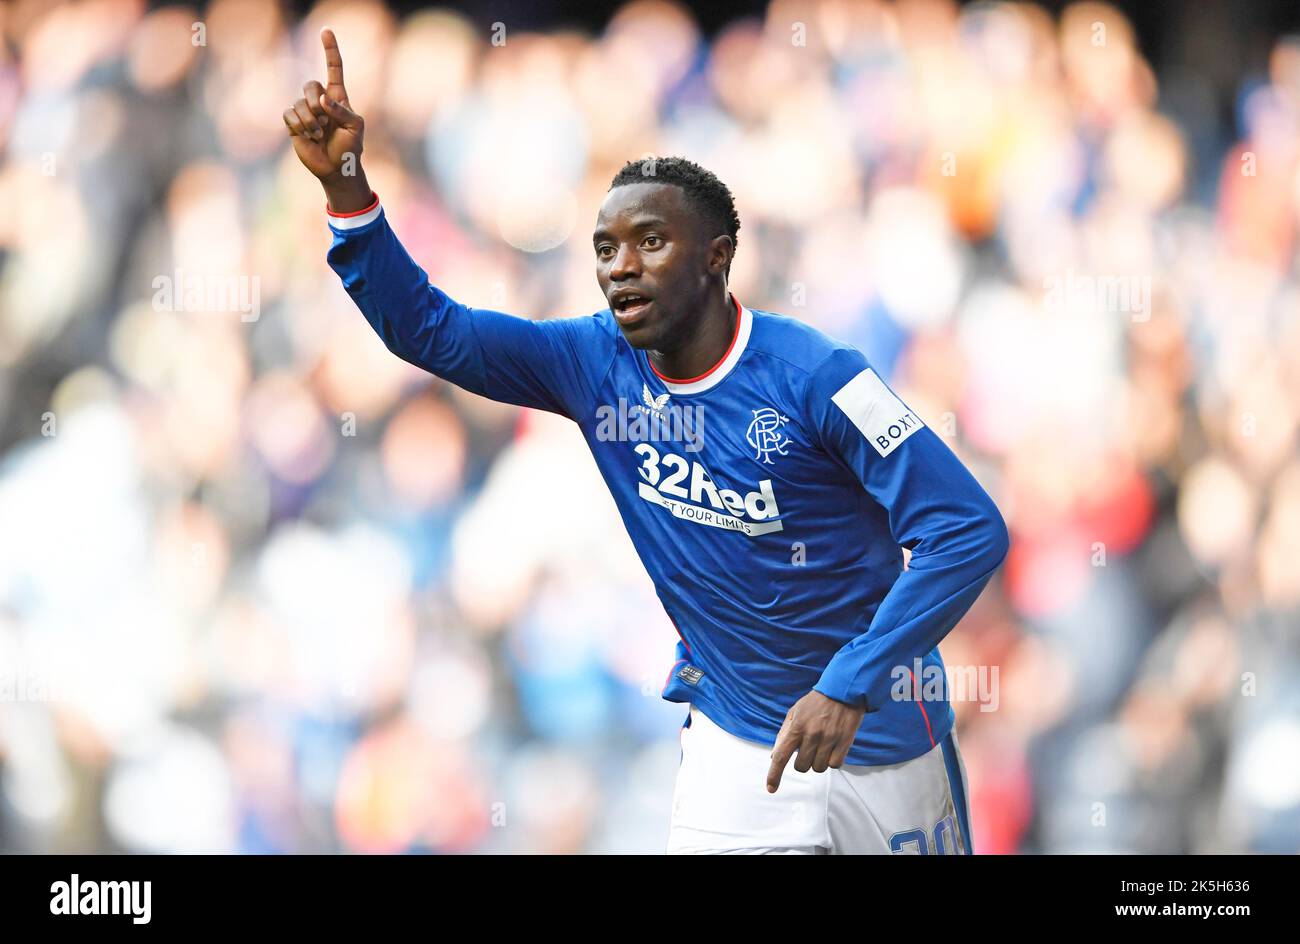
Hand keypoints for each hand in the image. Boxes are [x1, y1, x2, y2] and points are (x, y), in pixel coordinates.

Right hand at [282, 28, 369, 208]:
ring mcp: (306, 111)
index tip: (325, 31)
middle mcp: (320, 101)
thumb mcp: (355, 128)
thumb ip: (342, 110)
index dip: (330, 50)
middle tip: (325, 120)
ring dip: (311, 121)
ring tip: (320, 135)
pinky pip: (289, 114)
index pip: (333, 68)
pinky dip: (300, 126)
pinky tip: (309, 136)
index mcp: (338, 97)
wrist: (337, 169)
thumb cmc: (350, 148)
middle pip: (310, 84)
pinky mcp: (294, 123)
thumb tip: (323, 100)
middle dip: (316, 102)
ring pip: (299, 102)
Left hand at [766, 690, 865, 792]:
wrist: (843, 690)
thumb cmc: (816, 703)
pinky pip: (835, 764)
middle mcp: (812, 734)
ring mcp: (829, 738)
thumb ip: (784, 734)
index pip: (781, 756)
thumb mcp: (795, 712)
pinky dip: (833, 761)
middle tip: (809, 750)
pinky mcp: (845, 741)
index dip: (774, 774)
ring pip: (819, 768)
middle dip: (803, 762)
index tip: (771, 788)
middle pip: (802, 767)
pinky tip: (833, 748)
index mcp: (797, 726)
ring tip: (822, 746)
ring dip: (818, 762)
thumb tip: (774, 756)